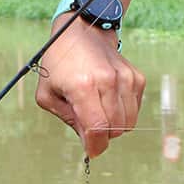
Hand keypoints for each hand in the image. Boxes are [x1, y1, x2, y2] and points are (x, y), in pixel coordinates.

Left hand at [35, 21, 144, 158]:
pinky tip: (108, 99)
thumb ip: (68, 120)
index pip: (98, 129)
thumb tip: (90, 142)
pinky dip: (123, 112)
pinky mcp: (136, 77)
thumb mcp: (48, 94)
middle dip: (103, 135)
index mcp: (83, 86)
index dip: (96, 146)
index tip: (91, 151)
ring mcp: (125, 78)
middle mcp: (108, 81)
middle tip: (88, 124)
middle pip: (115, 129)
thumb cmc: (59, 63)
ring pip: (128, 122)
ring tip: (97, 110)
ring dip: (114, 125)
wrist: (81, 32)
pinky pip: (134, 109)